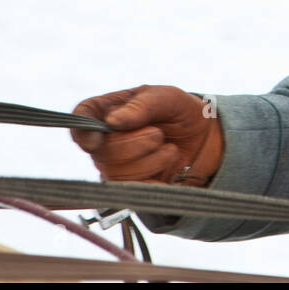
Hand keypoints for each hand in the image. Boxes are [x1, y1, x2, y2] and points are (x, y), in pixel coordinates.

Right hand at [70, 84, 222, 186]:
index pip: (81, 118)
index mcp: (109, 110)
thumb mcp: (169, 98)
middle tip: (159, 134)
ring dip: (150, 160)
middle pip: (101, 151)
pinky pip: (130, 191)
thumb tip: (112, 121)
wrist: (206, 141)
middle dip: (136, 143)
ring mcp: (114, 165)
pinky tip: (166, 170)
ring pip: (116, 172)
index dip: (83, 131)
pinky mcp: (128, 187)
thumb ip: (142, 105)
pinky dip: (153, 181)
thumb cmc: (181, 112)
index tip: (95, 140)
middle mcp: (105, 139)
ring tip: (168, 149)